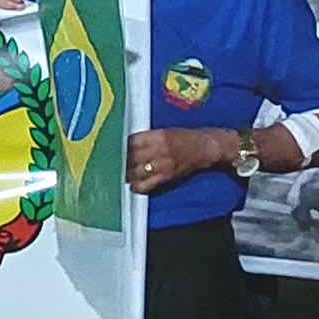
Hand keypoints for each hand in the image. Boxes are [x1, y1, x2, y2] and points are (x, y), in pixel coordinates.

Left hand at [121, 126, 241, 195]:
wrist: (206, 148)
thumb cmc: (185, 138)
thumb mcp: (164, 132)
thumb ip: (146, 138)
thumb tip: (125, 145)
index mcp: (158, 135)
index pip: (131, 142)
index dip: (119, 146)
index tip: (112, 148)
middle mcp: (160, 150)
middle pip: (131, 158)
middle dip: (120, 161)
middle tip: (112, 163)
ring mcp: (163, 165)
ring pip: (135, 172)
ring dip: (126, 174)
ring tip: (121, 173)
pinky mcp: (167, 177)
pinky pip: (146, 185)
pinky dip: (137, 186)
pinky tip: (133, 184)